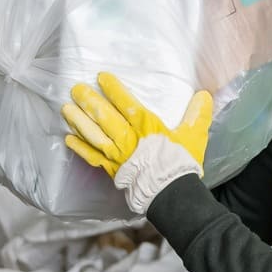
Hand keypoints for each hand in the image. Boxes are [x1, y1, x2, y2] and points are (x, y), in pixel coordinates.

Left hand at [62, 74, 212, 214]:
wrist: (170, 194)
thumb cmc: (180, 164)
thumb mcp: (194, 137)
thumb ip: (197, 115)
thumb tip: (205, 95)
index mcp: (146, 127)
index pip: (126, 103)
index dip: (113, 89)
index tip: (101, 77)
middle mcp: (127, 138)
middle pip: (104, 116)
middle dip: (89, 101)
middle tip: (76, 89)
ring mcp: (117, 155)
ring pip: (94, 134)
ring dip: (79, 121)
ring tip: (66, 108)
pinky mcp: (111, 170)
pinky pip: (91, 157)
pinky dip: (80, 148)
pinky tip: (68, 139)